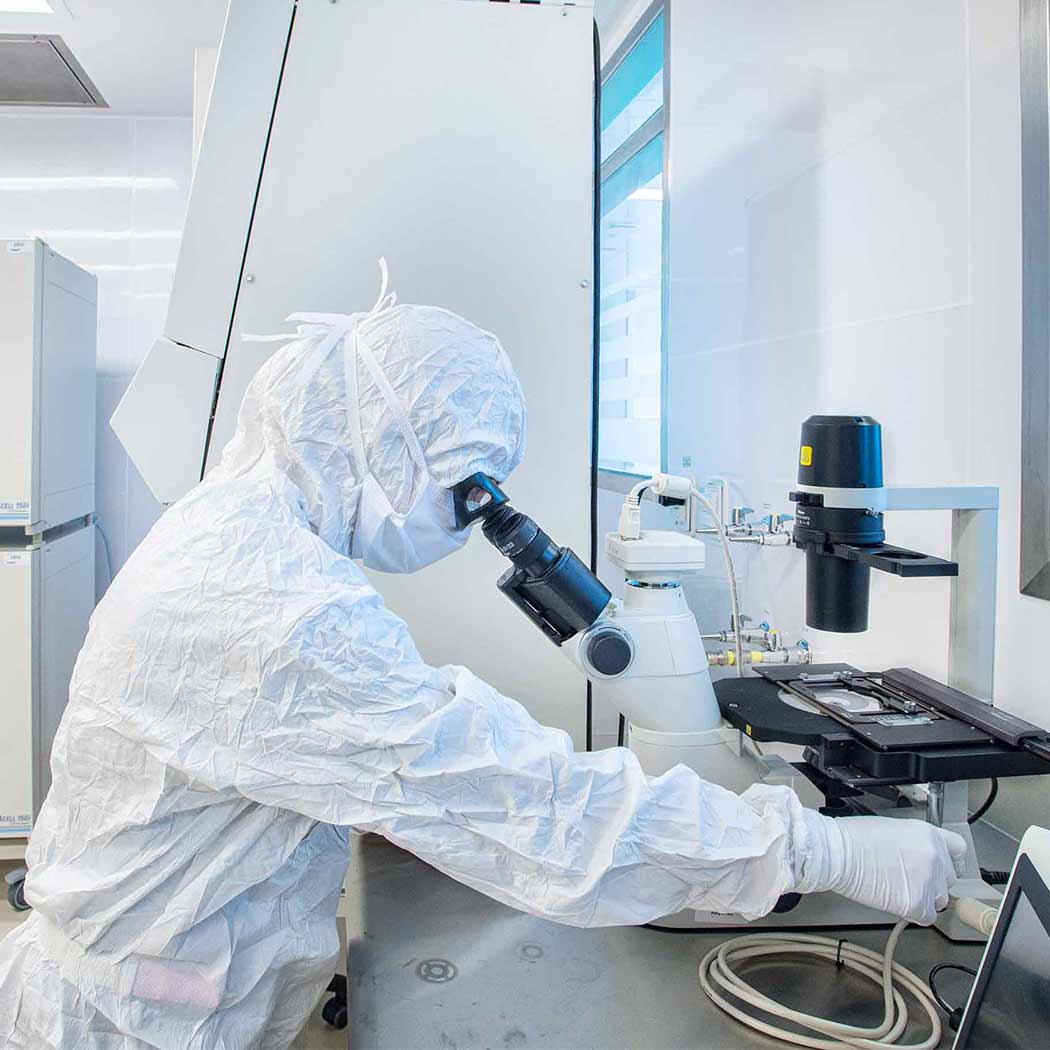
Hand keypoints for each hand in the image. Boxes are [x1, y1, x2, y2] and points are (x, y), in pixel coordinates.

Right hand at [796, 813, 967, 924]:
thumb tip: (919, 859)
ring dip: (922, 898)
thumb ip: (916, 844)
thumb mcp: (893, 829)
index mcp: (929, 834)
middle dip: (931, 881)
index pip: (958, 849)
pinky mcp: (918, 903)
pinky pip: (926, 916)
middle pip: (948, 879)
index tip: (942, 867)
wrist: (838, 853)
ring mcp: (929, 881)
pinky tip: (894, 899)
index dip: (949, 860)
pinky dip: (912, 912)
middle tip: (907, 879)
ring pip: (939, 899)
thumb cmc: (854, 839)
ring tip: (896, 888)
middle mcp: (936, 857)